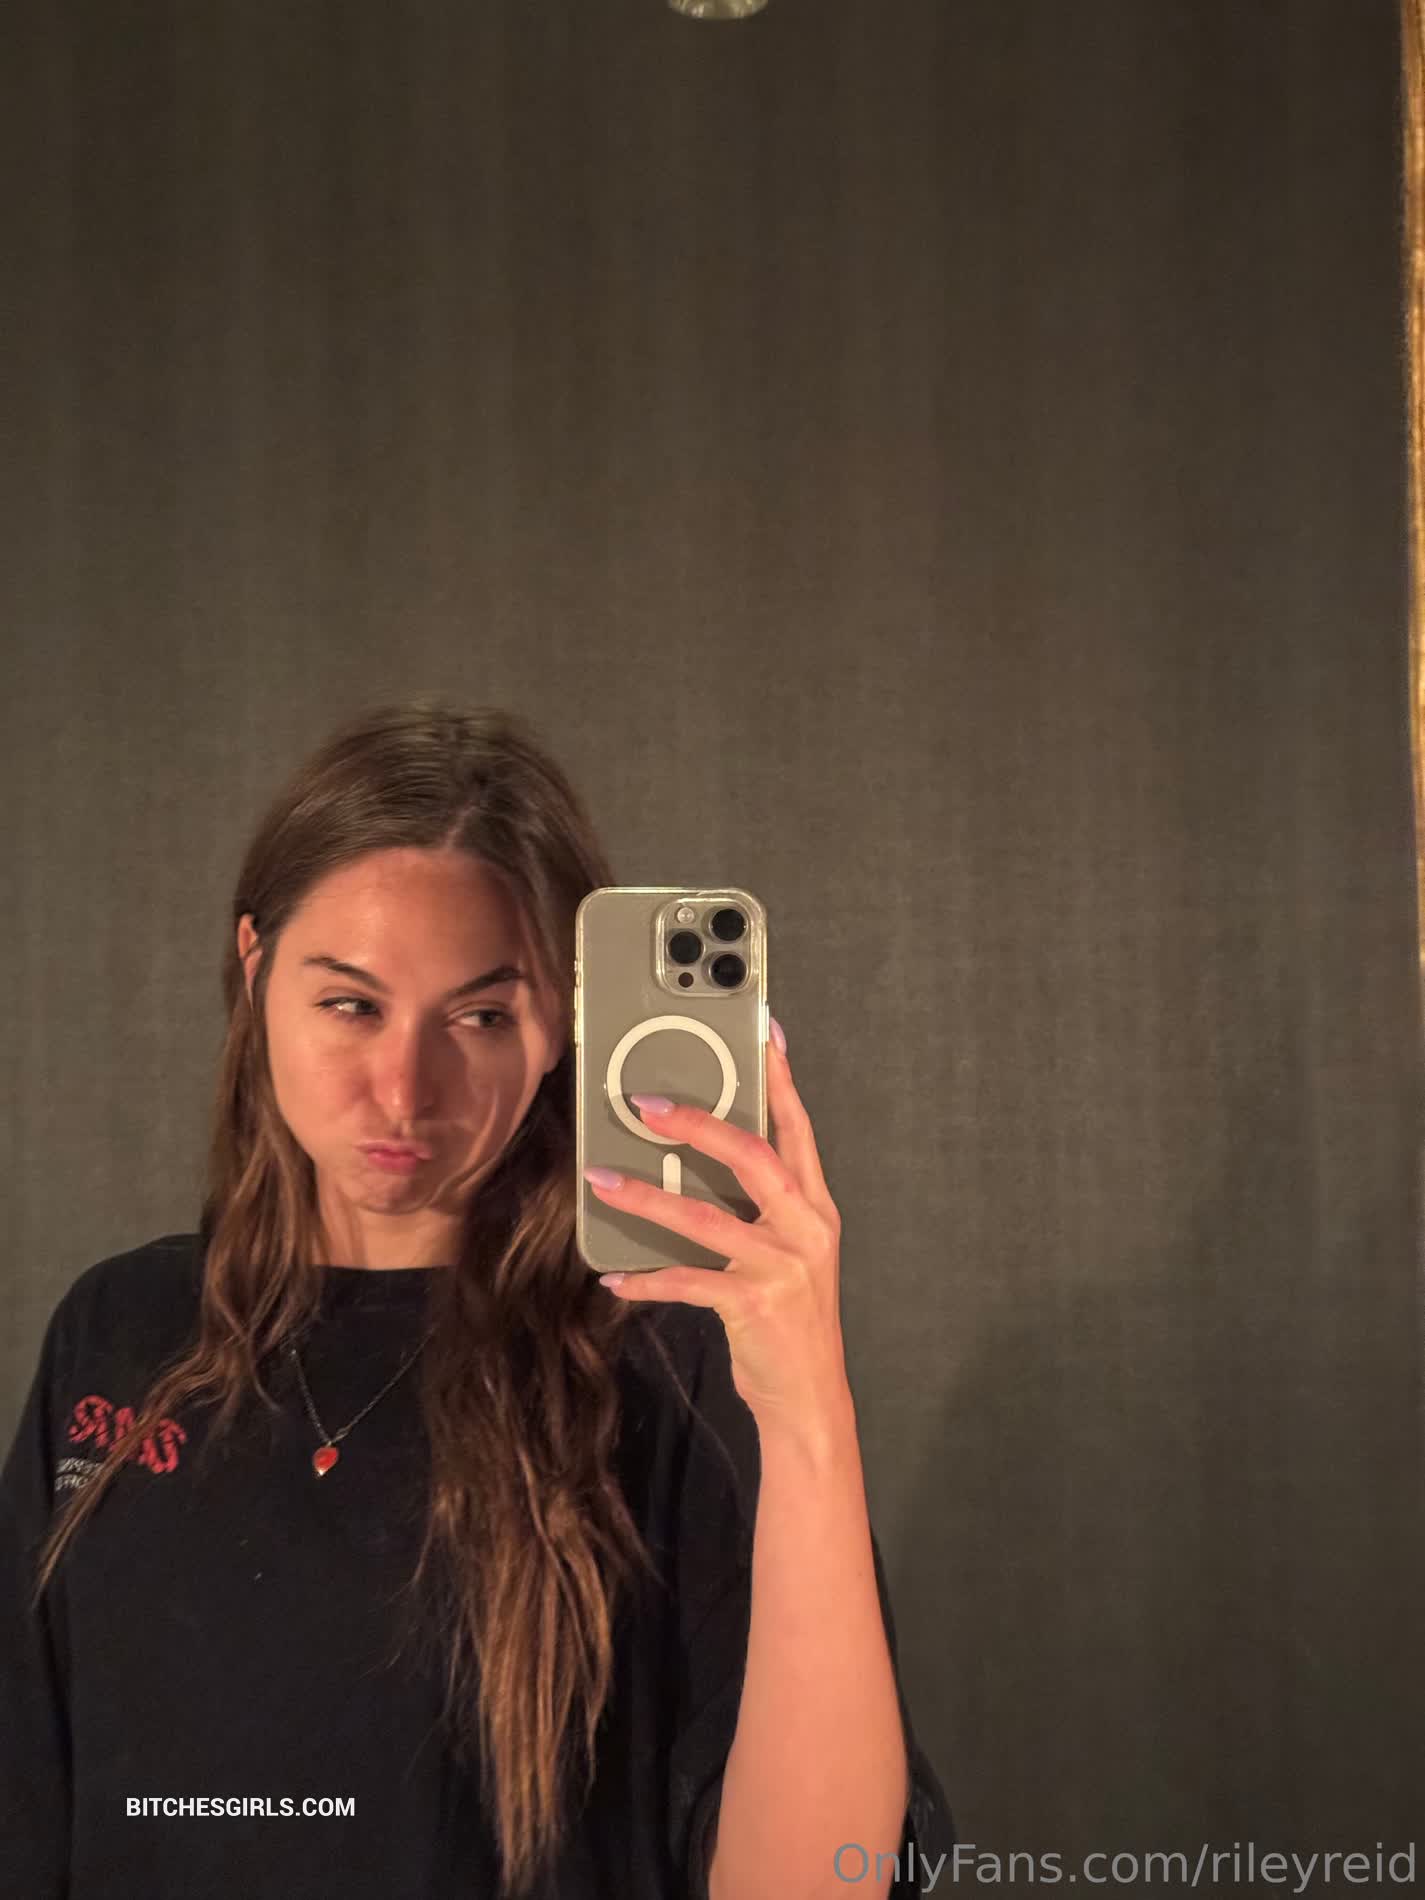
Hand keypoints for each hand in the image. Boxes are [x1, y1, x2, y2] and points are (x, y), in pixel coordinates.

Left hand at [583, 1019, 851, 1433]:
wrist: (811, 1398)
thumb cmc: (790, 1317)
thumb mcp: (789, 1251)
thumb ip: (761, 1207)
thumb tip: (700, 1158)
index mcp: (816, 1206)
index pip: (798, 1128)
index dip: (779, 1079)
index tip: (763, 1031)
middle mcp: (807, 1227)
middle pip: (752, 1156)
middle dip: (697, 1124)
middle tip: (644, 1104)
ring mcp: (783, 1266)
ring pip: (707, 1217)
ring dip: (647, 1196)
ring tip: (601, 1180)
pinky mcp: (754, 1304)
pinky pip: (688, 1281)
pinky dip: (647, 1277)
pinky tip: (616, 1277)